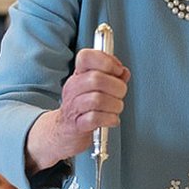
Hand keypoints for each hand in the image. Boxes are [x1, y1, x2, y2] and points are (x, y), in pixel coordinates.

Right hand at [26, 48, 130, 172]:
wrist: (65, 132)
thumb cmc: (84, 108)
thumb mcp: (97, 88)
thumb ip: (113, 77)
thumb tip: (123, 72)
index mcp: (79, 75)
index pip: (86, 56)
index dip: (106, 61)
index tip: (117, 71)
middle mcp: (73, 88)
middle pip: (96, 79)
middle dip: (117, 87)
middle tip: (120, 94)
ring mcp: (73, 106)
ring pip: (98, 99)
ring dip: (115, 105)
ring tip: (116, 109)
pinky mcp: (76, 124)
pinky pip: (95, 118)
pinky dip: (109, 119)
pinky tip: (111, 119)